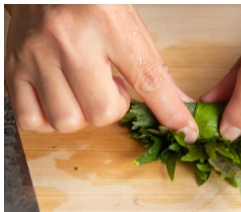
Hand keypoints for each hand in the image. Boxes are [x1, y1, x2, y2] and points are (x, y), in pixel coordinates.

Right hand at [5, 5, 198, 141]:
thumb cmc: (87, 0)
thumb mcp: (126, 20)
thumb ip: (151, 63)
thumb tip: (180, 101)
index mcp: (108, 23)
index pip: (149, 79)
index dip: (171, 112)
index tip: (185, 130)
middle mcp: (70, 40)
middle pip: (101, 111)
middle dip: (113, 108)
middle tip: (111, 87)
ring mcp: (36, 55)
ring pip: (67, 121)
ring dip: (82, 115)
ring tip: (84, 88)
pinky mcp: (12, 66)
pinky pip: (32, 119)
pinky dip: (50, 119)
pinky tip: (60, 97)